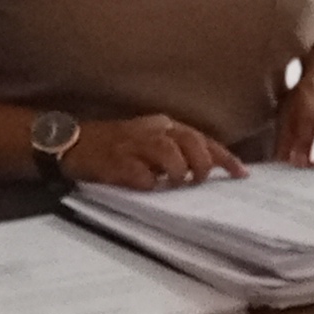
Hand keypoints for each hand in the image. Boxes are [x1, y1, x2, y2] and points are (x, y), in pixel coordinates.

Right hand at [65, 113, 245, 188]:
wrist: (72, 144)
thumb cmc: (114, 147)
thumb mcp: (149, 143)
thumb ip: (176, 152)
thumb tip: (206, 171)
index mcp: (163, 125)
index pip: (201, 138)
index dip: (223, 157)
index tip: (241, 174)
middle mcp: (151, 130)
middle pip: (190, 141)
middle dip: (201, 164)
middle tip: (198, 181)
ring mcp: (133, 144)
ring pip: (169, 152)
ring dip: (178, 172)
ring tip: (175, 184)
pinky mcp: (116, 161)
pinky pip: (140, 174)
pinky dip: (149, 183)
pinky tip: (148, 187)